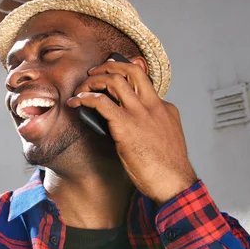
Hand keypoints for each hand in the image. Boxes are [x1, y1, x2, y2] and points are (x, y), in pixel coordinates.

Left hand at [67, 59, 197, 204]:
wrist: (173, 182)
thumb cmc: (166, 167)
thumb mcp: (164, 137)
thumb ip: (151, 124)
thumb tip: (128, 122)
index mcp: (164, 108)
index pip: (143, 80)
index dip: (124, 74)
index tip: (111, 75)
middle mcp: (153, 105)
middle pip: (131, 69)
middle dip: (108, 66)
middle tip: (94, 72)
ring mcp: (140, 113)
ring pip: (114, 81)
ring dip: (93, 81)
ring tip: (81, 88)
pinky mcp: (125, 125)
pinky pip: (101, 103)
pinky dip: (85, 99)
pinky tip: (76, 102)